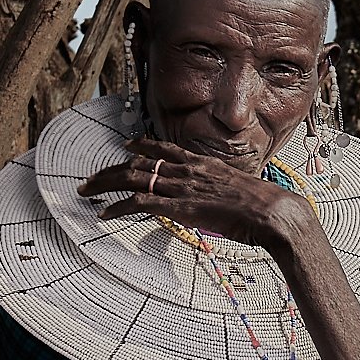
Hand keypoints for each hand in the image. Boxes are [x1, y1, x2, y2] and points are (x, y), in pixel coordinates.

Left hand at [79, 138, 318, 257]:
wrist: (273, 212)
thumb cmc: (264, 207)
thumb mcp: (240, 192)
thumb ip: (224, 192)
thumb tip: (220, 201)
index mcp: (204, 165)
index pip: (166, 150)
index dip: (143, 147)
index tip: (126, 146)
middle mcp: (189, 171)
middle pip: (140, 165)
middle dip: (110, 170)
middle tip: (89, 179)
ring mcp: (183, 187)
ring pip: (134, 180)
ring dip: (105, 185)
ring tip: (85, 191)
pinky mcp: (180, 207)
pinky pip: (141, 204)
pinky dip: (119, 208)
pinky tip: (104, 213)